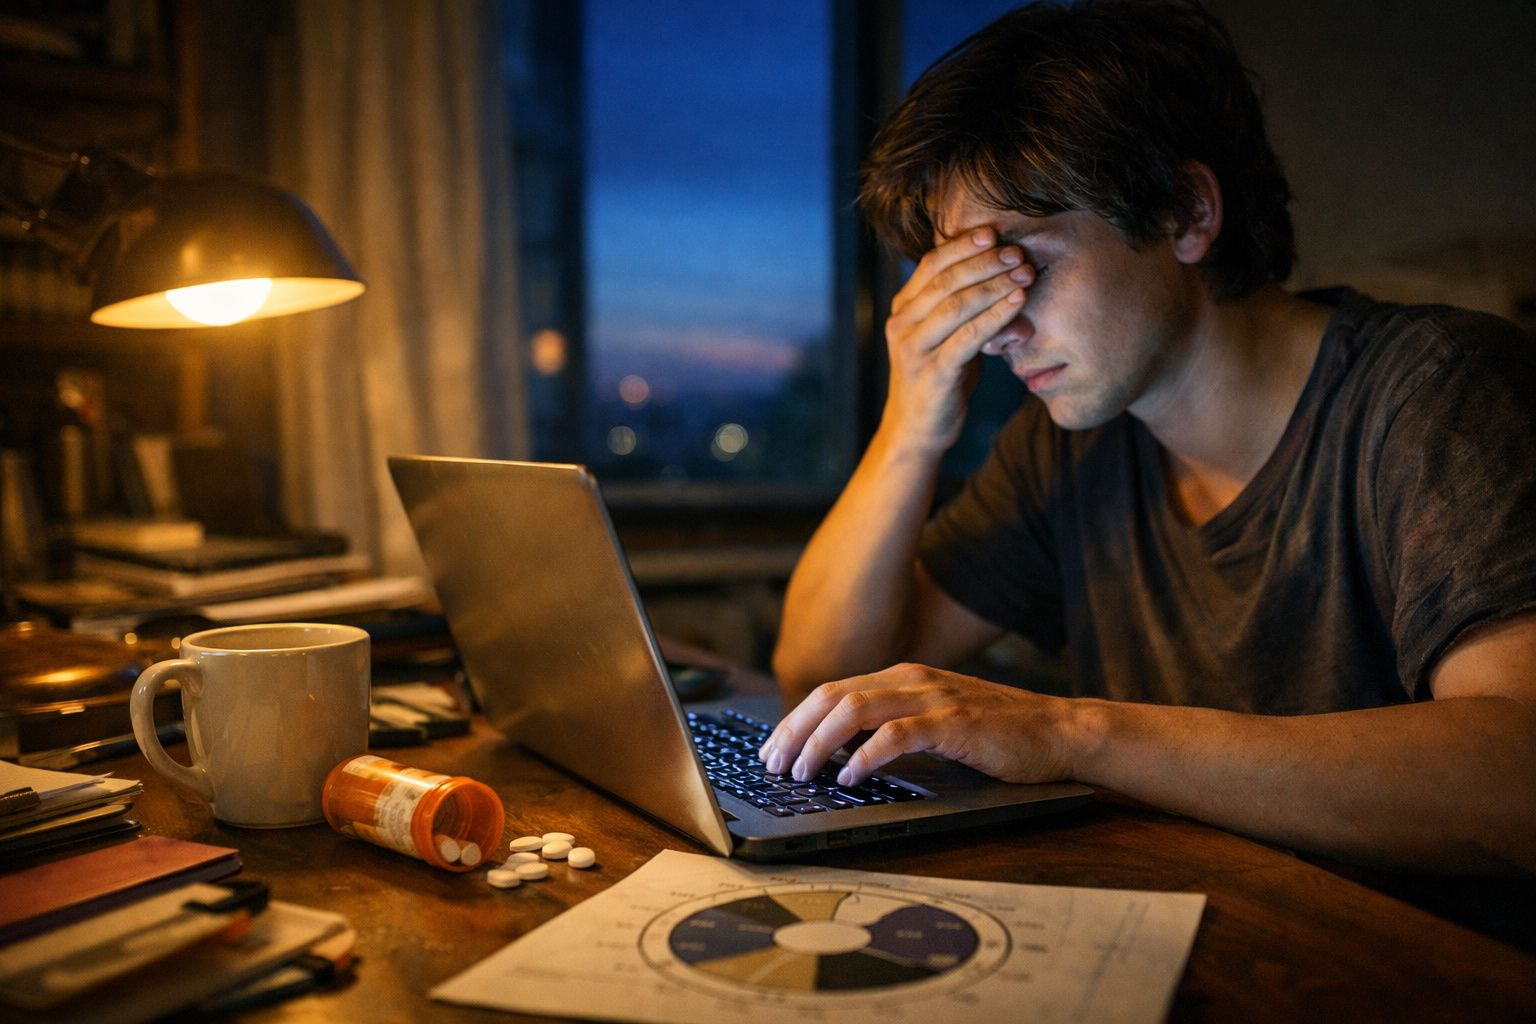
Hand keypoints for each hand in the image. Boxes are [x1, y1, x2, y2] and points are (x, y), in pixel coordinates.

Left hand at [759, 663, 1077, 787]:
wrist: (1058, 731)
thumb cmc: (997, 733)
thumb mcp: (935, 721)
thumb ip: (893, 725)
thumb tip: (839, 751)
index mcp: (902, 676)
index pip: (832, 691)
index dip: (795, 720)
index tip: (772, 750)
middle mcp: (912, 679)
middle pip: (832, 697)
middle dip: (795, 731)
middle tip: (773, 765)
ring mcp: (933, 698)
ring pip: (855, 710)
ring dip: (820, 743)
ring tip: (802, 772)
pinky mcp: (954, 723)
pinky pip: (896, 735)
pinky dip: (865, 756)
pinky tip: (849, 777)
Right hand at [883, 227, 1033, 453]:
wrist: (917, 429)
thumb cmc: (940, 376)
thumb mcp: (947, 335)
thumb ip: (965, 307)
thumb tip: (1010, 273)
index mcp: (903, 308)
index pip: (930, 264)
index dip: (962, 245)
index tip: (993, 233)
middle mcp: (902, 324)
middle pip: (944, 280)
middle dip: (984, 262)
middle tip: (1017, 252)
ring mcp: (913, 350)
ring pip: (956, 305)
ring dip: (994, 286)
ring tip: (1024, 274)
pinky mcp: (932, 374)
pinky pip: (967, 338)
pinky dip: (995, 317)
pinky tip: (1017, 303)